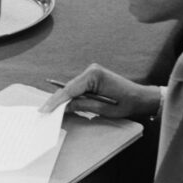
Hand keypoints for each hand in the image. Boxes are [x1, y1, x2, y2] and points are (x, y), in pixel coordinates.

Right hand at [40, 62, 159, 118]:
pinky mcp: (93, 78)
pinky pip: (77, 88)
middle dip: (56, 100)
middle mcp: (92, 70)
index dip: (56, 101)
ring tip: (49, 111)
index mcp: (94, 74)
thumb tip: (63, 107)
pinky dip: (70, 96)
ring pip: (71, 88)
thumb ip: (81, 105)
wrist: (140, 98)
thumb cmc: (126, 103)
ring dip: (62, 99)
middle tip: (42, 112)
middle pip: (68, 87)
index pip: (69, 89)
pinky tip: (62, 105)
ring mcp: (92, 72)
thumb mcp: (102, 108)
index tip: (44, 110)